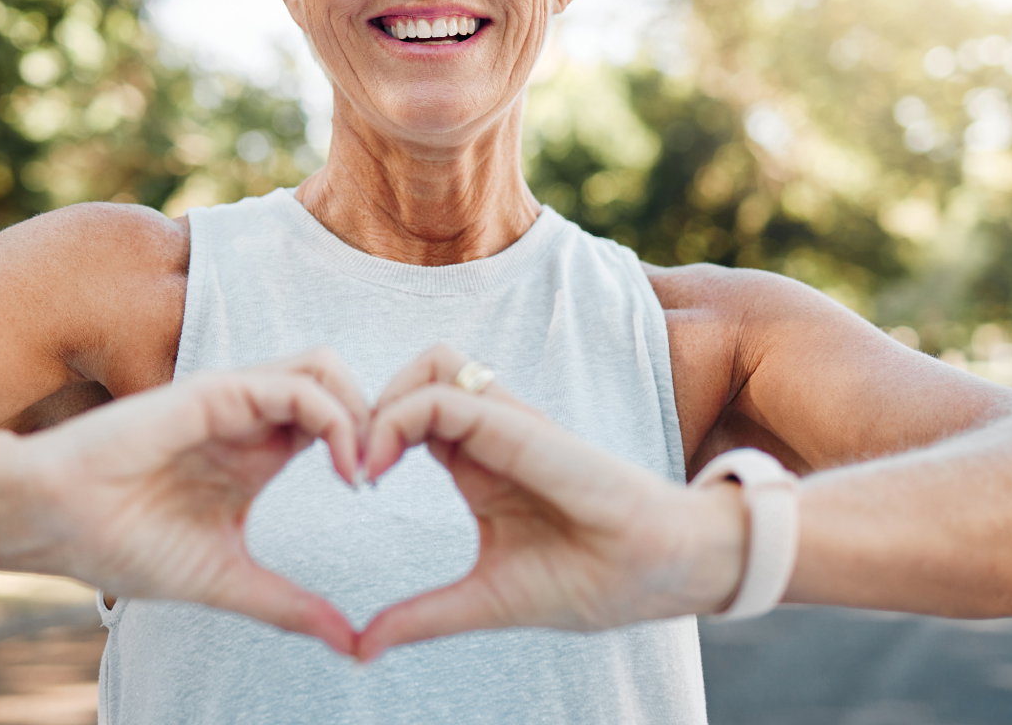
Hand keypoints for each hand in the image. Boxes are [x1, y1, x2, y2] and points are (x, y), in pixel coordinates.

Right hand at [13, 349, 367, 655]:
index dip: (370, 448)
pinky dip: (334, 417)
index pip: (335, 424)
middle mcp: (251, 419)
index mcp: (257, 454)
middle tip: (382, 476)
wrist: (54, 523)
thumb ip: (290, 605)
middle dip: (379, 420)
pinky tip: (341, 466)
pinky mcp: (217, 392)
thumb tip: (351, 645)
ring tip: (363, 470)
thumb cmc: (122, 545)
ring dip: (361, 411)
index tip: (378, 498)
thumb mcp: (227, 580)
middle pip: (341, 385)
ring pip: (325, 369)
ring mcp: (235, 401)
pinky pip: (296, 385)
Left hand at [355, 345, 746, 662]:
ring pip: (430, 364)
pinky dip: (401, 416)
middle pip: (414, 376)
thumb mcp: (484, 600)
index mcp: (478, 465)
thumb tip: (360, 648)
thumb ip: (422, 616)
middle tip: (348, 466)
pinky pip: (448, 395)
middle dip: (367, 407)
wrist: (663, 573)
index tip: (351, 485)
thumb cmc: (591, 580)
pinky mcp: (521, 428)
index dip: (370, 437)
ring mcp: (508, 425)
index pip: (410, 416)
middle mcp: (490, 434)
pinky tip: (381, 465)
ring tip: (364, 461)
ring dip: (384, 400)